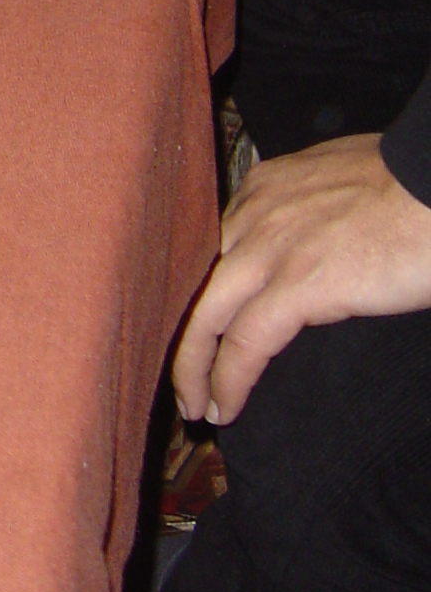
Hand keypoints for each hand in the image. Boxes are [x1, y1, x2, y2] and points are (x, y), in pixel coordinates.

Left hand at [173, 134, 430, 424]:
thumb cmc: (412, 187)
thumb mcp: (340, 184)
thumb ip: (312, 211)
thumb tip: (319, 242)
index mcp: (266, 187)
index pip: (214, 245)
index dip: (204, 291)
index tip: (202, 326)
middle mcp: (256, 211)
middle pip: (198, 280)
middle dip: (185, 332)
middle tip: (184, 375)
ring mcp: (272, 247)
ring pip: (208, 314)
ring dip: (193, 366)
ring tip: (194, 405)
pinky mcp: (299, 284)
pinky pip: (246, 341)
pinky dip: (228, 379)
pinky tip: (225, 408)